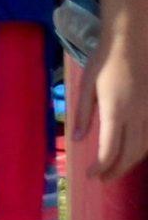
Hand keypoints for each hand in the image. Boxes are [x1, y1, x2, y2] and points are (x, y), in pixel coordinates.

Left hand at [70, 26, 147, 180]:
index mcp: (116, 111)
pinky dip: (143, 148)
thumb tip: (78, 139)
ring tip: (116, 169)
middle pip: (131, 154)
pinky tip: (134, 151)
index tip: (91, 174)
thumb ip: (82, 113)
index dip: (101, 167)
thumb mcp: (86, 84)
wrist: (134, 41)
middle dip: (116, 170)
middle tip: (103, 178)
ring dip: (131, 162)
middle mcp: (138, 115)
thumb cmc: (106, 60)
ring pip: (145, 147)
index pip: (110, 150)